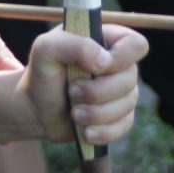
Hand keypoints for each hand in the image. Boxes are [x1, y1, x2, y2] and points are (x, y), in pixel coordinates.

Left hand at [15, 24, 146, 145]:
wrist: (36, 109)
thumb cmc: (43, 73)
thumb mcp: (46, 49)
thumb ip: (73, 45)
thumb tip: (104, 61)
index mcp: (107, 41)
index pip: (136, 44)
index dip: (121, 58)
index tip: (95, 67)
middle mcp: (120, 66)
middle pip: (130, 79)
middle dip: (97, 91)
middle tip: (72, 91)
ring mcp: (122, 92)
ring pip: (127, 105)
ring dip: (95, 113)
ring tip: (74, 112)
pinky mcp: (120, 117)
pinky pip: (123, 127)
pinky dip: (101, 131)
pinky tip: (84, 130)